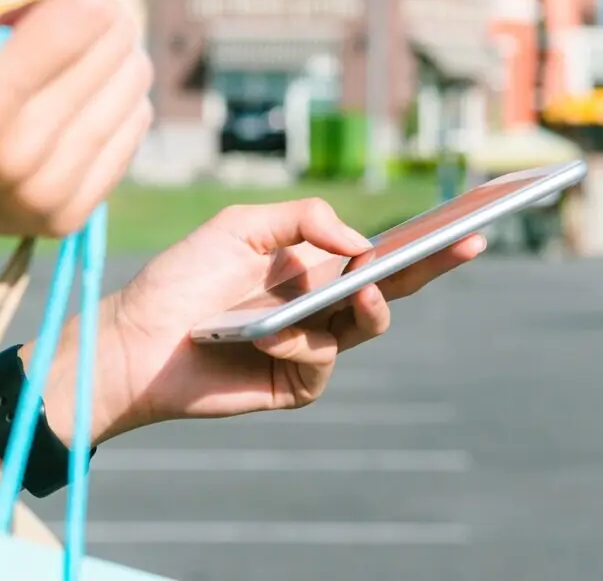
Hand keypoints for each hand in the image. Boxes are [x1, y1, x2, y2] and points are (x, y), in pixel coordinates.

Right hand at [0, 0, 151, 300]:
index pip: (89, 10)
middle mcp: (24, 161)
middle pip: (120, 42)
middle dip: (83, 10)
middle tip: (24, 22)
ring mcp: (51, 195)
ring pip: (135, 80)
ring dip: (96, 52)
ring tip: (33, 62)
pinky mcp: (71, 215)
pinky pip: (134, 123)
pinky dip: (103, 95)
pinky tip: (49, 98)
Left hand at [35, 199, 485, 443]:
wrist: (135, 341)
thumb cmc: (182, 278)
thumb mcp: (240, 227)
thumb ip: (304, 220)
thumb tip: (362, 244)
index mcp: (314, 266)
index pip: (379, 251)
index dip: (422, 240)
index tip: (464, 221)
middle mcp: (322, 304)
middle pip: (393, 286)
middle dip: (433, 265)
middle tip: (467, 244)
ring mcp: (312, 345)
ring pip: (366, 325)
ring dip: (369, 306)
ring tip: (367, 287)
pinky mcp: (295, 383)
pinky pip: (321, 360)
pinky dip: (301, 342)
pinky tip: (270, 333)